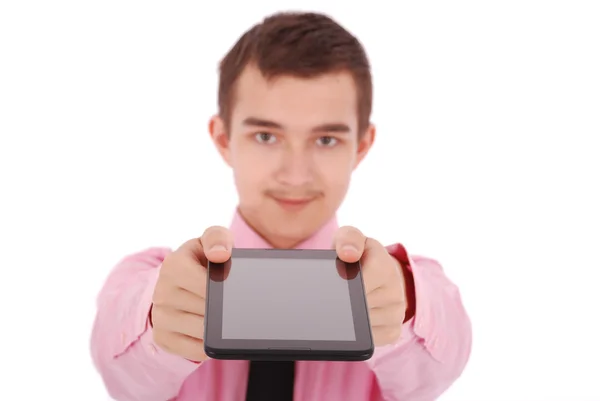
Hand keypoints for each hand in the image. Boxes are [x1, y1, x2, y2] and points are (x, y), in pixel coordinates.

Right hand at [150, 226, 233, 361]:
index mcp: (173, 265)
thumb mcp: (211, 240)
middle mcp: (161, 292)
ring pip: (203, 332)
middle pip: (208, 311)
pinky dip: (210, 344)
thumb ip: (218, 239)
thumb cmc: (202, 259)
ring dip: (219, 327)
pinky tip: (214, 331)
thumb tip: (220, 254)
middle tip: (234, 304)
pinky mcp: (162, 338)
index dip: (224, 290)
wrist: (178, 282)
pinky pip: (196, 350)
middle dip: (225, 309)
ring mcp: (160, 317)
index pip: (206, 285)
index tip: (233, 289)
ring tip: (225, 316)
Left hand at [333, 226, 407, 346]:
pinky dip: (356, 333)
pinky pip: (370, 339)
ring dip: (347, 318)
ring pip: (362, 325)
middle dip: (342, 303)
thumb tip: (348, 254)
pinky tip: (351, 320)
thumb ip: (348, 239)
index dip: (345, 285)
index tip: (335, 285)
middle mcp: (396, 290)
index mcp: (385, 265)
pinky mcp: (393, 331)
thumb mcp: (349, 239)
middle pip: (359, 306)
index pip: (363, 281)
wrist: (377, 273)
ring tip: (342, 305)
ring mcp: (396, 312)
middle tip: (331, 298)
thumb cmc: (357, 256)